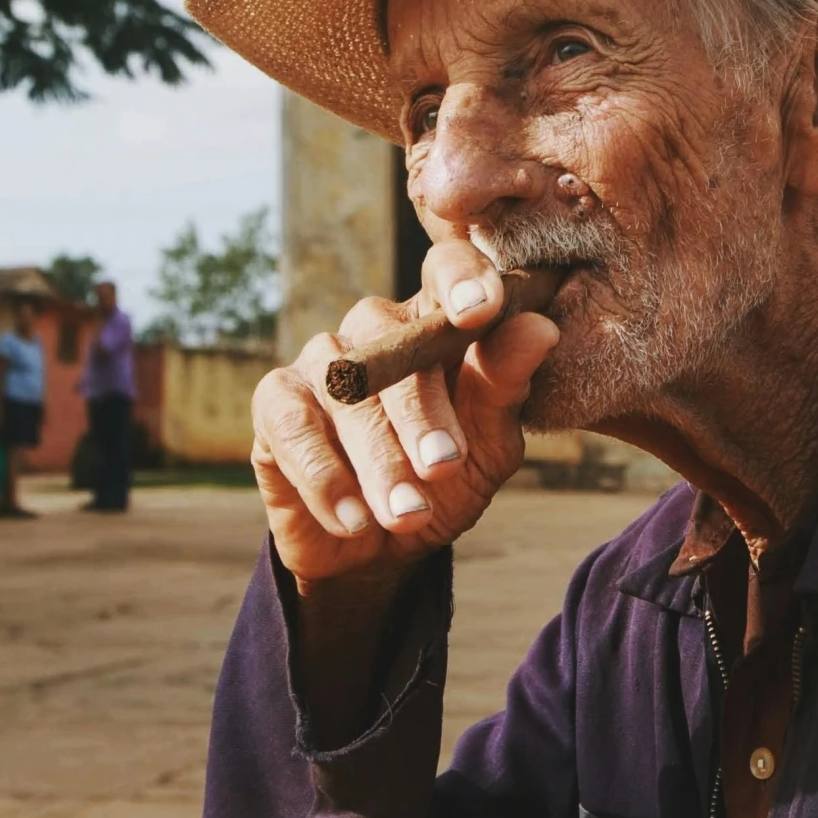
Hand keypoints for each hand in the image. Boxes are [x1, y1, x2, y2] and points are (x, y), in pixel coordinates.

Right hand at [250, 238, 557, 591]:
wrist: (385, 548)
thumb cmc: (446, 481)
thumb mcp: (489, 445)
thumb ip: (506, 388)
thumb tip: (540, 328)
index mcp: (437, 321)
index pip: (448, 270)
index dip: (463, 280)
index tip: (481, 310)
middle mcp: (376, 328)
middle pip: (392, 341)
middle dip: (422, 412)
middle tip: (445, 468)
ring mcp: (323, 361)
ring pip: (345, 390)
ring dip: (378, 458)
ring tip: (408, 515)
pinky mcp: (277, 402)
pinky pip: (292, 425)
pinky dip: (323, 475)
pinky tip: (353, 519)